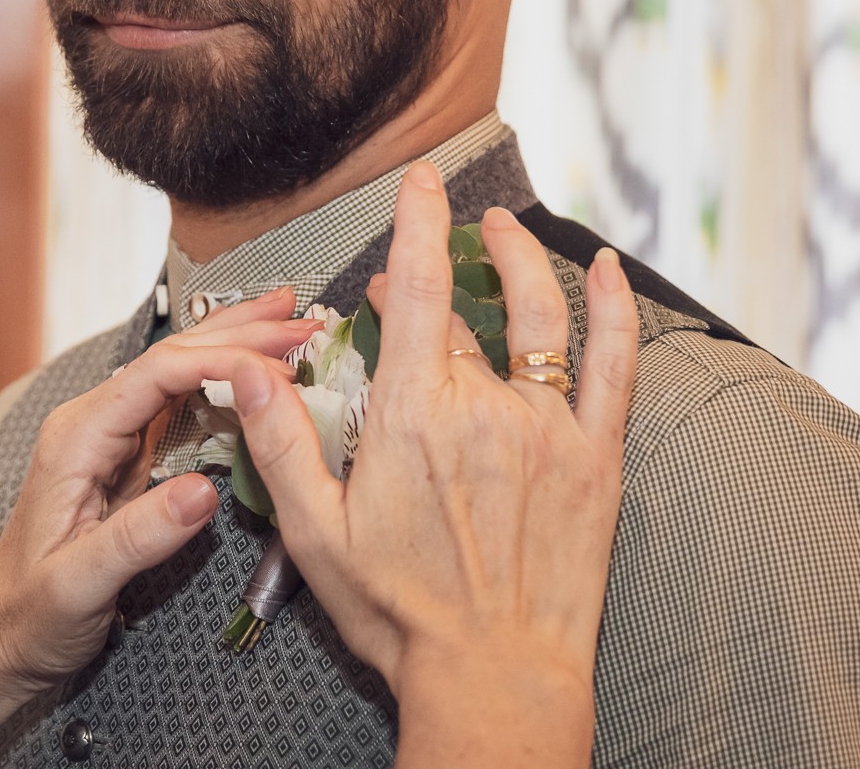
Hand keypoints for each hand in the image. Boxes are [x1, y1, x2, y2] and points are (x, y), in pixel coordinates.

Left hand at [0, 289, 317, 751]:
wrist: (2, 636)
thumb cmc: (32, 613)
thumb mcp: (80, 583)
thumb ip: (139, 537)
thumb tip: (204, 492)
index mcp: (78, 438)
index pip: (157, 376)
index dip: (222, 360)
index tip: (281, 363)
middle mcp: (93, 423)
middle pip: (172, 359)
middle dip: (238, 333)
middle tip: (303, 319)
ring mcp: (111, 437)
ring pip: (179, 374)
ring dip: (235, 346)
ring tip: (290, 321)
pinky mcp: (129, 458)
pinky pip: (182, 407)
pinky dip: (225, 384)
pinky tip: (257, 375)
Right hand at [223, 164, 638, 766]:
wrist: (495, 677)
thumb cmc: (400, 611)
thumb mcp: (314, 531)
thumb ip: (280, 441)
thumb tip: (246, 369)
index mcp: (413, 416)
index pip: (414, 289)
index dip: (417, 223)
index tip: (420, 181)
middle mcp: (485, 406)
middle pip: (459, 311)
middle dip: (432, 276)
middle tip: (404, 278)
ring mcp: (548, 427)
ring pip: (539, 316)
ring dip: (520, 259)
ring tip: (503, 229)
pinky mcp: (595, 457)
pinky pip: (613, 364)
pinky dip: (613, 309)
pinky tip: (606, 270)